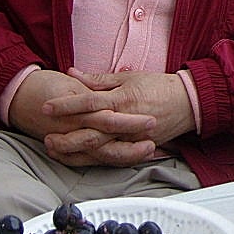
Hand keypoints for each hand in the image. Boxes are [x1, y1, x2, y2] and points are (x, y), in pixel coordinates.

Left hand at [9, 69, 157, 167]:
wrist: (187, 103)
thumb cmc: (158, 86)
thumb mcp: (129, 77)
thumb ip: (98, 79)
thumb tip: (73, 73)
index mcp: (122, 99)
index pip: (89, 102)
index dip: (66, 104)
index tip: (46, 105)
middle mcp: (126, 121)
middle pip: (90, 132)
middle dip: (66, 136)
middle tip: (45, 135)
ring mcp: (131, 137)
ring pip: (98, 150)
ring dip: (75, 151)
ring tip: (56, 149)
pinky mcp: (137, 148)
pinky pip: (111, 158)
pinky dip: (92, 160)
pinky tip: (76, 159)